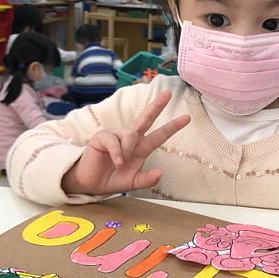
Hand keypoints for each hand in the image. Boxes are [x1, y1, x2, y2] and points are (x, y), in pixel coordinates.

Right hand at [62, 90, 189, 195]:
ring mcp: (116, 135)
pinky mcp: (102, 136)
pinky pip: (114, 140)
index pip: (159, 135)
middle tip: (168, 94)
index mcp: (140, 148)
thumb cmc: (112, 179)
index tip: (187, 118)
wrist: (91, 183)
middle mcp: (130, 138)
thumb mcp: (133, 183)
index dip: (172, 127)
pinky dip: (117, 153)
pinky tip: (116, 162)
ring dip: (127, 150)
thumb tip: (161, 172)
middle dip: (157, 106)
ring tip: (121, 164)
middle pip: (146, 118)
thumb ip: (147, 180)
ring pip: (131, 133)